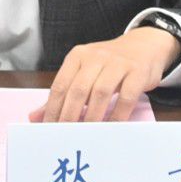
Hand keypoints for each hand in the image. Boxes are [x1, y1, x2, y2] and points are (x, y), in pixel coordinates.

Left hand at [30, 27, 180, 122]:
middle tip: (65, 136)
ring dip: (92, 116)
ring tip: (86, 134)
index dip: (53, 109)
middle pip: (78, 89)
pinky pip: (126, 97)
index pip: (60, 85)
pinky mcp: (137, 72)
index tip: (48, 129)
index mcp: (78, 56)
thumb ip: (63, 92)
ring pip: (100, 92)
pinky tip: (111, 128)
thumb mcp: (84, 71)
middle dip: (69, 115)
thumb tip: (36, 117)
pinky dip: (117, 115)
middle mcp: (96, 56)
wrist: (144, 45)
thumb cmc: (109, 63)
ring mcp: (118, 63)